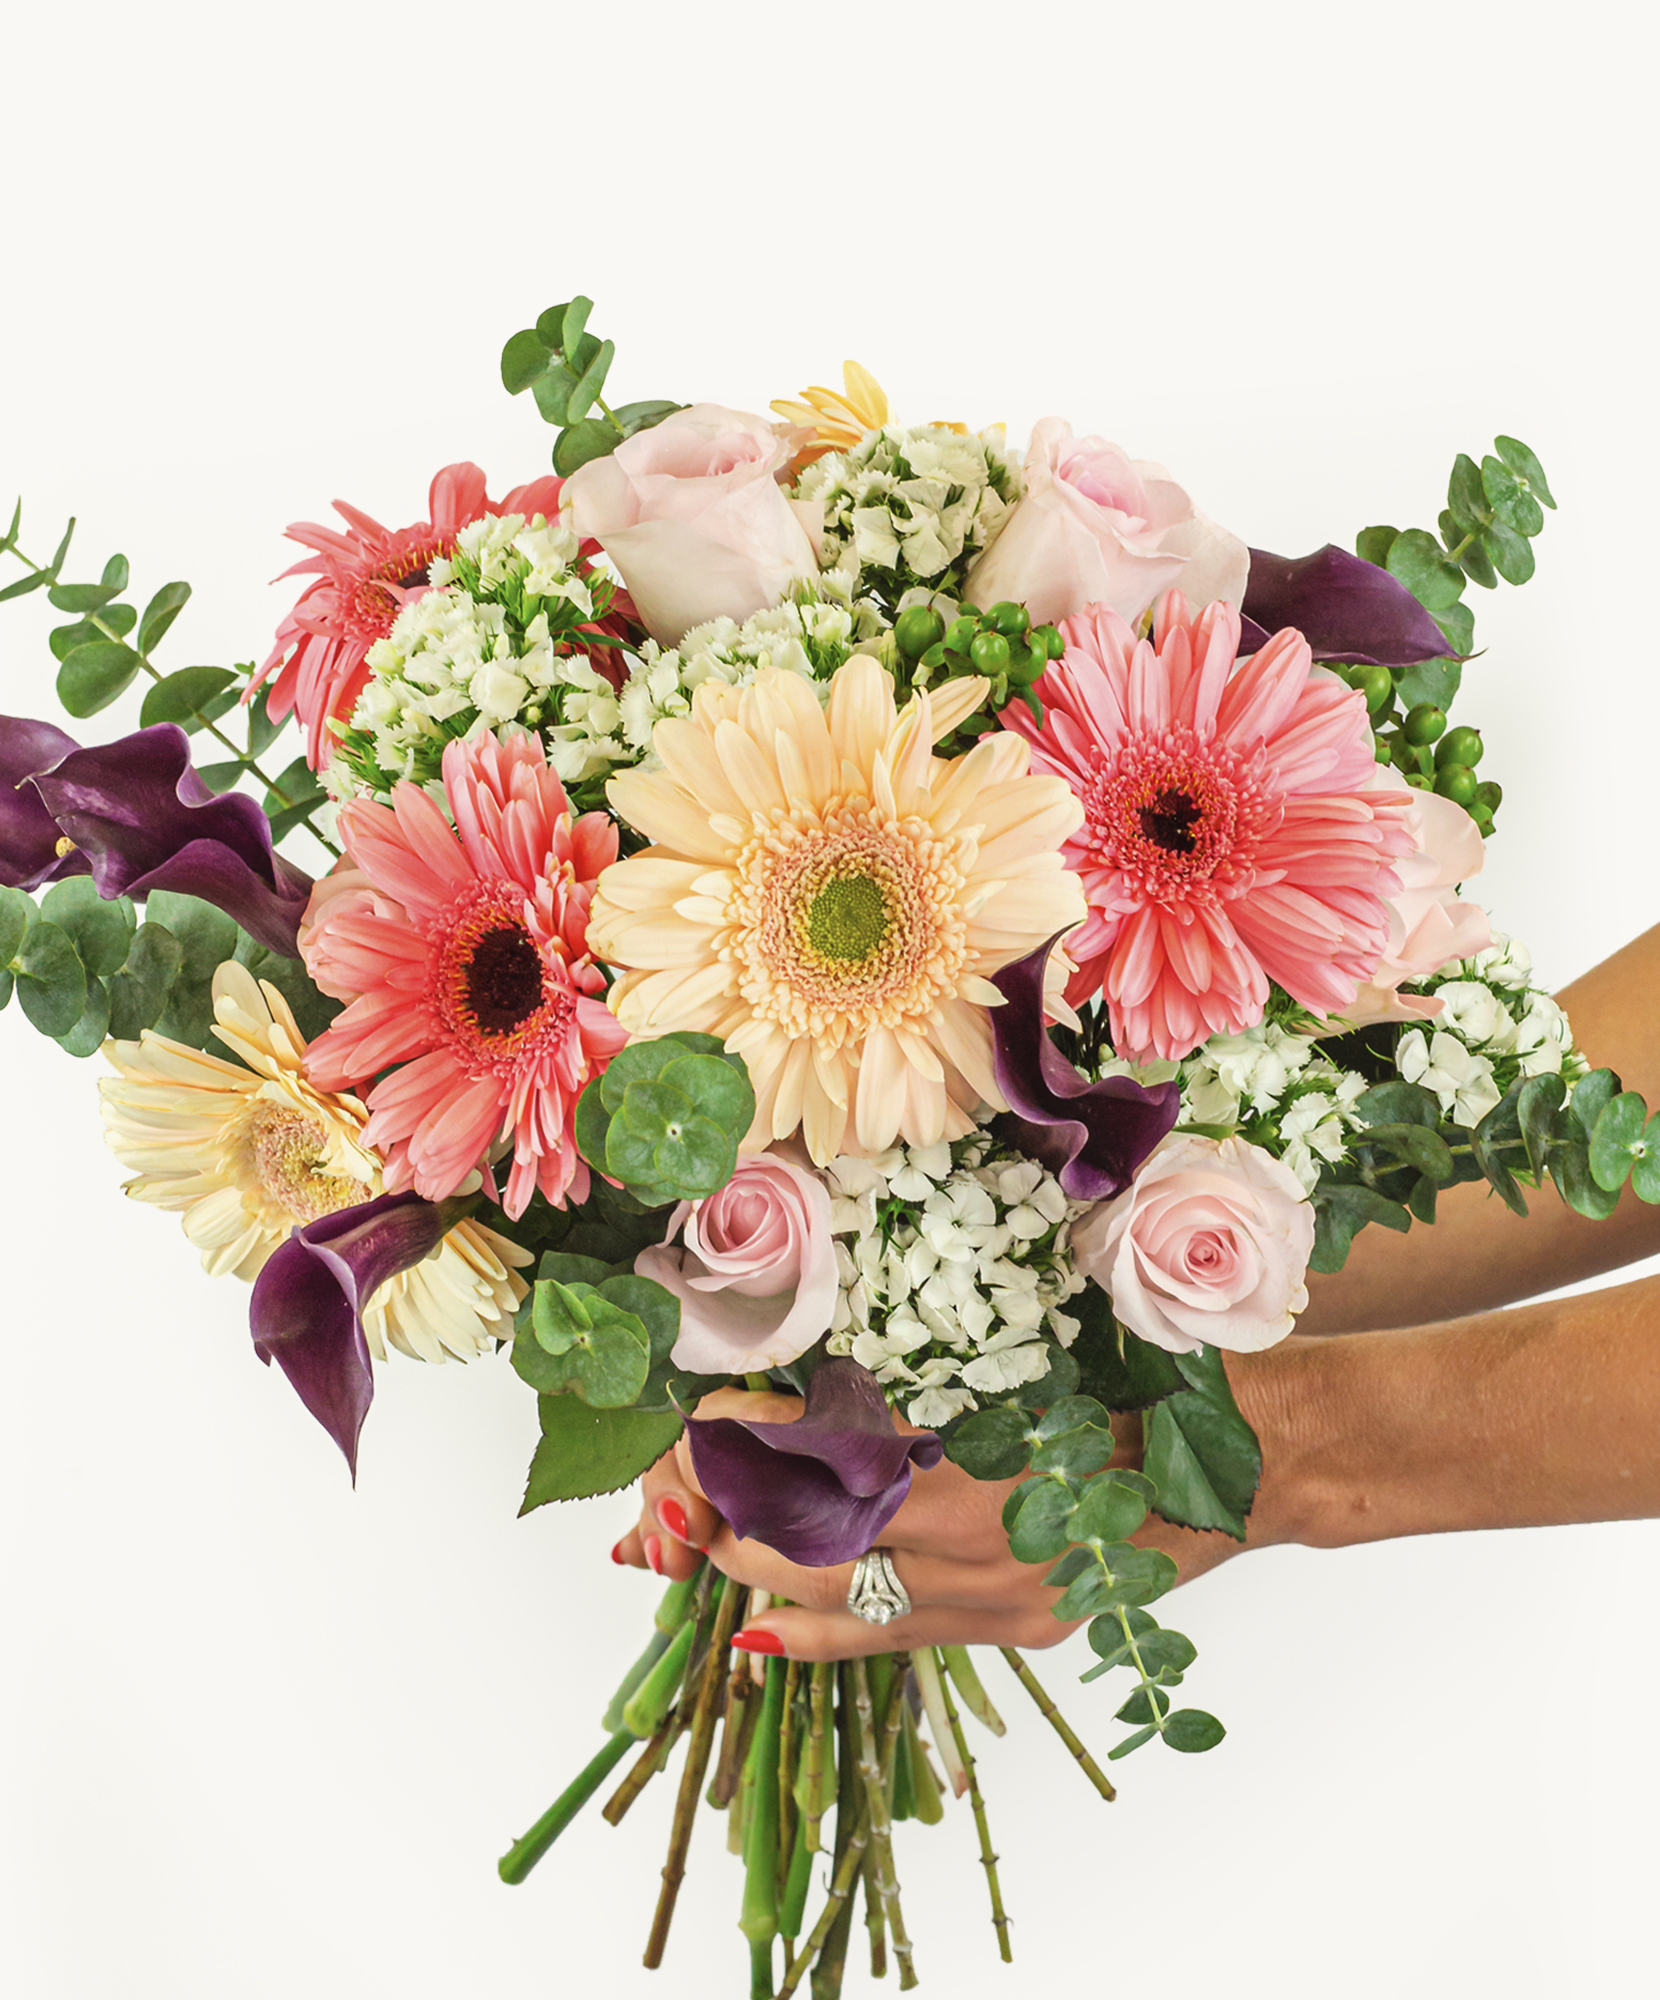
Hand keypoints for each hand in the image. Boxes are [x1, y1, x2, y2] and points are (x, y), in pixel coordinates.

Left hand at [611, 1383, 1273, 1659]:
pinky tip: (763, 1637)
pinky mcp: (1024, 1627)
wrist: (1255, 1456)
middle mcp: (979, 1549)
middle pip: (815, 1546)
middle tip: (673, 1494)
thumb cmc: (1150, 1377)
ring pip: (846, 1605)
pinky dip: (824, 1634)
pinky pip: (902, 1638)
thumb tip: (816, 1384)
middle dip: (732, 1521)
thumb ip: (930, 1384)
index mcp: (976, 1468)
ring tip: (694, 1555)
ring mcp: (1002, 1601)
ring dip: (761, 1581)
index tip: (708, 1418)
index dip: (754, 1447)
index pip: (824, 1467)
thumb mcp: (1033, 1358)